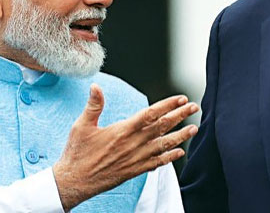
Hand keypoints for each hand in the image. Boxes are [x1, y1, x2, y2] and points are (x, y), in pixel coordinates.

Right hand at [53, 84, 198, 209]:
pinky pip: (157, 163)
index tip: (181, 99)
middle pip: (162, 127)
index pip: (151, 114)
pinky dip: (169, 158)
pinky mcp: (135, 171)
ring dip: (181, 136)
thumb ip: (93, 105)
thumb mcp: (82, 126)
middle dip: (180, 116)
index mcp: (122, 130)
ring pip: (164, 145)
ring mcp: (136, 159)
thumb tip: (95, 86)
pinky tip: (179, 153)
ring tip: (194, 128)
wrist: (75, 182)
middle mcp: (133, 144)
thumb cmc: (77, 154)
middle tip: (194, 107)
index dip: (168, 105)